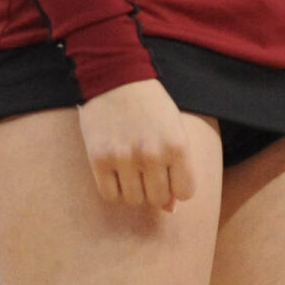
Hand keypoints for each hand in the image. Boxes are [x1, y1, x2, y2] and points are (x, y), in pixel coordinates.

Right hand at [77, 79, 197, 210]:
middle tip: (147, 169)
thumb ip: (177, 167)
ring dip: (134, 190)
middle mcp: (152, 154)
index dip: (177, 186)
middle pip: (158, 199)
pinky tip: (115, 172)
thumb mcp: (173, 128)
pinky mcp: (99, 159)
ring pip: (134, 200)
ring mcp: (124, 157)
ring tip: (131, 168)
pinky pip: (110, 195)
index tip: (169, 174)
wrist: (115, 75)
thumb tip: (170, 209)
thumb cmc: (150, 104)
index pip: (185, 192)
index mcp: (177, 144)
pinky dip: (114, 190)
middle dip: (155, 189)